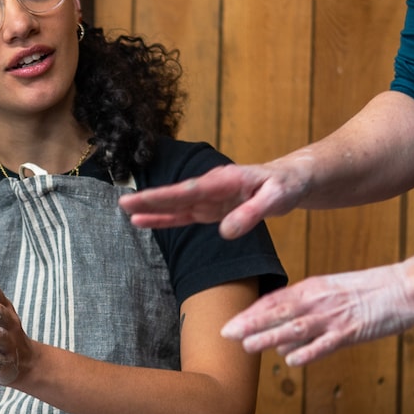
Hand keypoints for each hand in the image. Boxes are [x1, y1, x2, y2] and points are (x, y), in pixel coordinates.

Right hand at [119, 153, 314, 238]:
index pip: (190, 190)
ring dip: (153, 209)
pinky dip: (165, 218)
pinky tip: (144, 221)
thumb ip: (252, 213)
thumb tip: (225, 232)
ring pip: (176, 205)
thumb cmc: (287, 186)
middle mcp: (213, 187)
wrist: (291, 180)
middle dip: (150, 200)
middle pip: (177, 195)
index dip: (164, 196)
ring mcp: (210, 199)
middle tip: (122, 203)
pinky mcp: (211, 209)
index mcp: (226, 180)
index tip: (142, 200)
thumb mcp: (277, 198)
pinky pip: (185, 215)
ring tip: (126, 213)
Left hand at [221, 263, 413, 365]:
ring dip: (270, 337)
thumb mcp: (332, 291)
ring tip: (248, 346)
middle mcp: (318, 300)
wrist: (405, 286)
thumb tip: (282, 327)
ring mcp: (334, 317)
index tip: (229, 323)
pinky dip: (308, 351)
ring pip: (296, 328)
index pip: (274, 300)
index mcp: (313, 287)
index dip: (251, 313)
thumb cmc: (370, 290)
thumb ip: (307, 306)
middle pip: (278, 313)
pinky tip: (291, 360)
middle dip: (250, 324)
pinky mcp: (352, 331)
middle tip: (225, 334)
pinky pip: (326, 343)